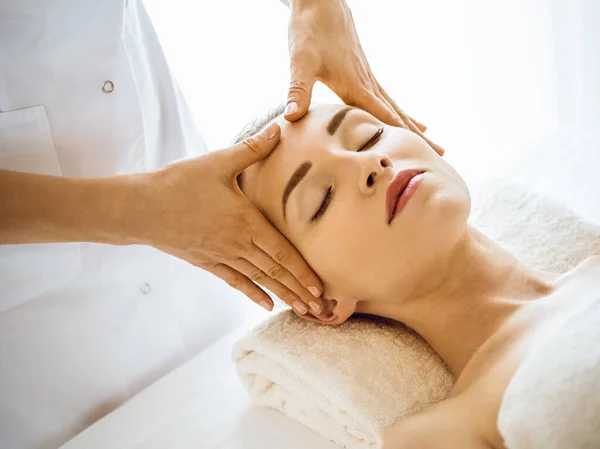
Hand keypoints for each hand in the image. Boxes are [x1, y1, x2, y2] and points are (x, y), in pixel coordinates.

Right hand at [144, 122, 323, 315]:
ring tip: (302, 310)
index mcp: (245, 222)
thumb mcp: (218, 162)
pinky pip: (235, 281)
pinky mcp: (207, 262)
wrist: (140, 208)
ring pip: (259, 280)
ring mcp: (221, 256)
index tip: (320, 287)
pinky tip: (266, 305)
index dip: (303, 271)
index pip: (282, 252)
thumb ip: (252, 148)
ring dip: (282, 295)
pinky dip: (252, 293)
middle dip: (299, 289)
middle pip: (275, 271)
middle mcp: (237, 244)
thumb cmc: (178, 183)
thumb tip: (279, 127)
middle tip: (321, 307)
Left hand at [284, 0, 443, 155]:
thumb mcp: (300, 61)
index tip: (418, 153)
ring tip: (432, 142)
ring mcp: (368, 78)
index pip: (383, 117)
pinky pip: (386, 98)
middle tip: (441, 154)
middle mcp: (367, 84)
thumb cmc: (310, 31)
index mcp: (355, 86)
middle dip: (416, 137)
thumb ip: (298, 89)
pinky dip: (399, 111)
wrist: (321, 3)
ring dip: (412, 126)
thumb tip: (291, 116)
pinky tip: (406, 116)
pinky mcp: (363, 73)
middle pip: (397, 115)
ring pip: (395, 107)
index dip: (399, 136)